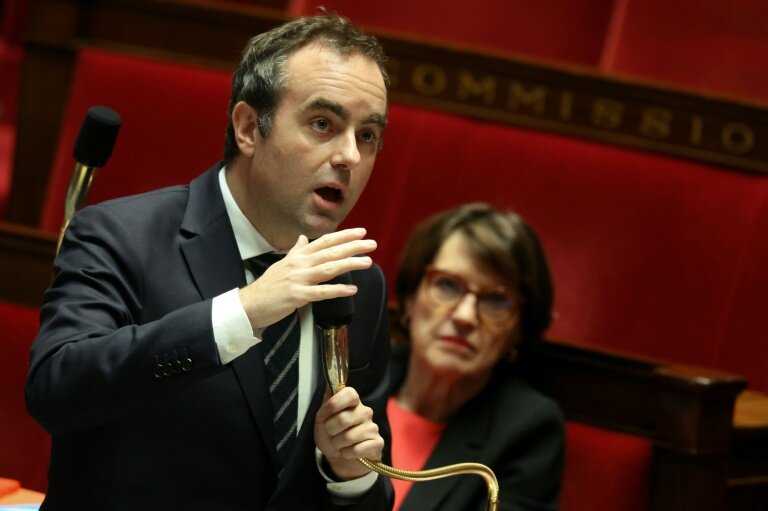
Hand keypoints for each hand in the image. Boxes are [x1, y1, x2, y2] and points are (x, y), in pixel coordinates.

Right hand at [238, 228, 375, 331]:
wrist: (250, 304)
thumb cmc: (268, 286)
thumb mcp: (282, 263)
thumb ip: (296, 250)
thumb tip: (303, 238)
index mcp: (298, 255)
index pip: (325, 241)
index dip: (344, 236)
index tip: (361, 232)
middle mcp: (299, 264)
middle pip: (330, 252)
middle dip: (353, 247)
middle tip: (371, 244)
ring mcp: (298, 279)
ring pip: (328, 268)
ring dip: (349, 264)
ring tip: (367, 262)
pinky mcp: (297, 296)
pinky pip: (321, 292)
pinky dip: (337, 290)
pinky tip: (352, 289)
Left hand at [314, 386, 383, 480]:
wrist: (339, 459)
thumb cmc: (331, 435)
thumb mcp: (323, 419)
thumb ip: (327, 402)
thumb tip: (329, 383)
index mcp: (353, 402)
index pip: (349, 394)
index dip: (334, 404)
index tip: (324, 415)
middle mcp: (365, 412)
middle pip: (343, 418)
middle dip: (330, 430)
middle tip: (331, 433)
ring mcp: (373, 427)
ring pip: (348, 436)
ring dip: (337, 444)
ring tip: (339, 444)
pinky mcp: (378, 443)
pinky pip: (357, 449)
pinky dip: (347, 453)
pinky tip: (349, 452)